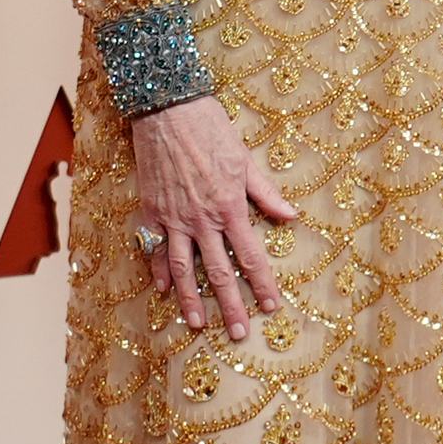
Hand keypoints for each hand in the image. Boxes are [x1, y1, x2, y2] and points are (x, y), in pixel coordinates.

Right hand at [129, 95, 296, 333]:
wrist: (167, 110)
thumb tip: (290, 216)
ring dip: (191, 299)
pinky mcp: (152, 211)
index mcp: (231, 207)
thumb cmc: (211, 129)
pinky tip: (164, 291)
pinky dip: (158, 271)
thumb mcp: (246, 160)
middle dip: (230, 306)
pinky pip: (154, 248)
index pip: (250, 256)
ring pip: (183, 269)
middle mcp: (203, 220)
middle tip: (239, 333)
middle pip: (218, 272)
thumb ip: (267, 194)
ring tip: (198, 325)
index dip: (262, 284)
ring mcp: (174, 218)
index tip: (271, 307)